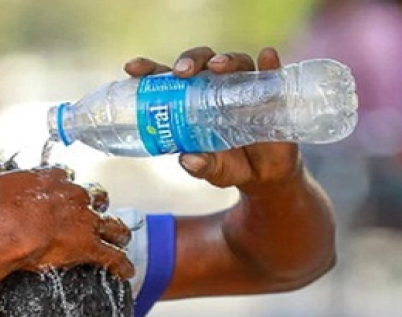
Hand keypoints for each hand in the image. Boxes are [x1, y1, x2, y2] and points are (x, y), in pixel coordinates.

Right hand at [0, 160, 133, 278]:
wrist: (2, 232)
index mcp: (52, 178)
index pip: (66, 176)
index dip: (65, 185)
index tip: (61, 192)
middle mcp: (74, 195)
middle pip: (96, 196)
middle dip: (97, 203)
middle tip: (93, 212)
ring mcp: (85, 221)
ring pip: (112, 224)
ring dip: (117, 231)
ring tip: (121, 237)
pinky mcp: (89, 245)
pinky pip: (112, 256)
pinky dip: (121, 264)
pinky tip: (126, 271)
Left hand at [124, 46, 303, 190]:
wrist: (264, 175)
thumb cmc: (229, 165)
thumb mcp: (212, 170)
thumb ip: (200, 166)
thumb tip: (188, 159)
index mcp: (189, 101)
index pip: (166, 78)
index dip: (149, 70)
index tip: (132, 69)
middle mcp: (214, 88)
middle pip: (199, 63)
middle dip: (189, 62)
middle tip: (182, 73)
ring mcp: (242, 88)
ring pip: (233, 63)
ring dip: (225, 60)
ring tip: (218, 67)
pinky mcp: (269, 92)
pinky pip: (269, 73)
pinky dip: (268, 64)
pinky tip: (266, 57)